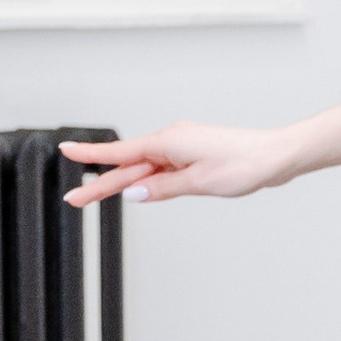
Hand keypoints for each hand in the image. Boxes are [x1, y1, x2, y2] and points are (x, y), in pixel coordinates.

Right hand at [60, 122, 294, 207]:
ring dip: (121, 184)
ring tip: (91, 197)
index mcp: (169, 142)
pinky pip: (161, 170)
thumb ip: (163, 189)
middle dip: (99, 183)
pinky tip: (138, 191)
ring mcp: (182, 148)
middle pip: (128, 166)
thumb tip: (134, 193)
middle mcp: (171, 141)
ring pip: (143, 170)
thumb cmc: (245, 165)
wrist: (276, 156)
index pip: (120, 152)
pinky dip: (147, 182)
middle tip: (73, 199)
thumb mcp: (199, 183)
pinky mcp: (193, 157)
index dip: (90, 156)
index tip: (64, 151)